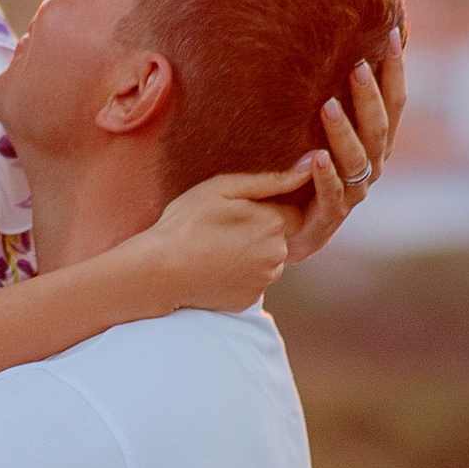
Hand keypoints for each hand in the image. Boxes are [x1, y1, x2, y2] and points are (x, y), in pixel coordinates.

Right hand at [133, 167, 301, 312]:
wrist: (160, 271)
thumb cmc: (186, 223)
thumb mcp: (222, 188)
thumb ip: (270, 180)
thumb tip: (308, 169)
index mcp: (273, 223)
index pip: (290, 211)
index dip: (265, 208)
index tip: (238, 211)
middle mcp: (276, 254)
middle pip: (280, 236)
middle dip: (259, 230)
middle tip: (222, 228)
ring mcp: (264, 280)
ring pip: (267, 260)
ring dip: (252, 253)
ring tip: (216, 248)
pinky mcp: (249, 299)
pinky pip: (253, 281)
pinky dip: (240, 274)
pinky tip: (215, 267)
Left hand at [285, 35, 405, 263]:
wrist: (277, 232)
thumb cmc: (296, 172)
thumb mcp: (310, 130)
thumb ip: (324, 95)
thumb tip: (324, 47)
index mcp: (373, 145)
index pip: (393, 103)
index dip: (395, 71)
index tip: (391, 35)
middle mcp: (370, 169)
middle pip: (379, 129)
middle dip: (370, 97)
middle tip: (357, 66)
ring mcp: (351, 196)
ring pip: (357, 161)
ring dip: (344, 132)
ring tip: (327, 105)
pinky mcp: (326, 221)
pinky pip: (331, 197)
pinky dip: (325, 177)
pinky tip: (315, 157)